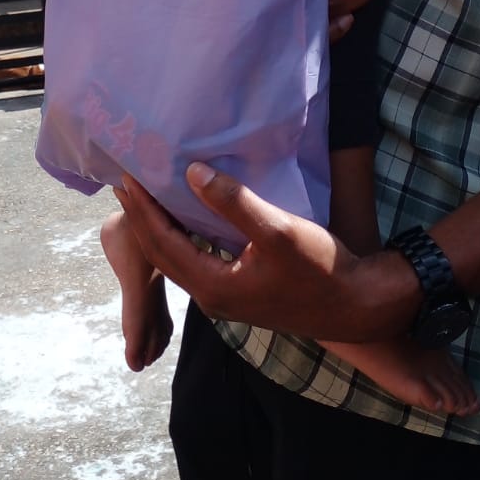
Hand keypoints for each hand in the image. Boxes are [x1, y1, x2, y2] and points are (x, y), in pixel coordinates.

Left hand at [114, 164, 416, 341]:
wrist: (356, 306)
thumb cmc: (320, 268)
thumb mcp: (277, 230)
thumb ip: (234, 203)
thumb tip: (193, 173)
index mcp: (212, 286)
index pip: (162, 242)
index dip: (142, 209)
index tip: (126, 176)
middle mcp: (211, 297)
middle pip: (161, 255)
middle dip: (140, 218)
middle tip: (123, 182)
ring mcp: (226, 298)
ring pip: (178, 260)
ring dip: (158, 228)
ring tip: (146, 196)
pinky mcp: (241, 292)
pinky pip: (196, 261)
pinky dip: (181, 236)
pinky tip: (186, 218)